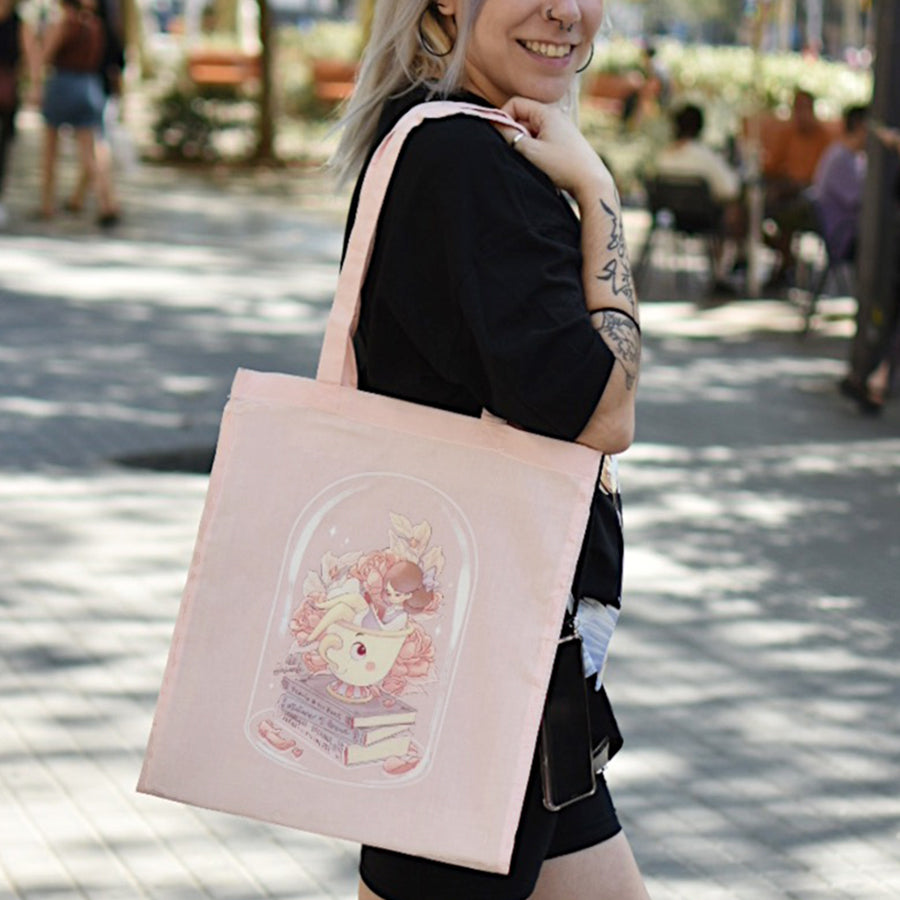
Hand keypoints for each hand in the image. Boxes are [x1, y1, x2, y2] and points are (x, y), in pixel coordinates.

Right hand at [500, 96, 614, 200]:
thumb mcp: (530, 151)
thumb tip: (495, 123)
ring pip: (530, 130)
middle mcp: (554, 116)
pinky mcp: (562, 142)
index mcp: (547, 112)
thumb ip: (510, 135)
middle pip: (522, 116)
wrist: (591, 182)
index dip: (503, 116)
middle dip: (513, 132)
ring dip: (523, 142)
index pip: (515, 103)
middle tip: (515, 151)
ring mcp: (559, 129)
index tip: (499, 135)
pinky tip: (539, 163)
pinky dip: (533, 148)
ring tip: (530, 159)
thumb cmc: (562, 165)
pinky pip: (540, 139)